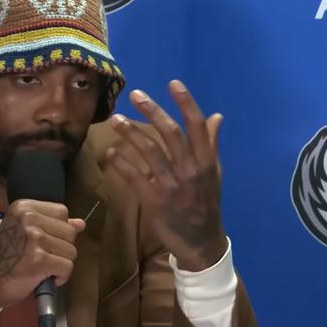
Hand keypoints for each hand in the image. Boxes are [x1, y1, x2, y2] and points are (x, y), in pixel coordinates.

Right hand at [0, 200, 84, 308]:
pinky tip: (47, 278)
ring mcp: (33, 238)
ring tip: (45, 268)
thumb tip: (81, 223)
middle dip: (62, 248)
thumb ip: (53, 225)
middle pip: (70, 232)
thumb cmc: (7, 256)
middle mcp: (28, 218)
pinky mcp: (38, 259)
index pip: (62, 212)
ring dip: (62, 263)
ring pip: (71, 250)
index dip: (59, 230)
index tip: (46, 241)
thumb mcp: (26, 233)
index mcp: (24, 207)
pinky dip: (61, 276)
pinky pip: (67, 266)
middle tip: (45, 257)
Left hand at [106, 80, 226, 271]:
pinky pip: (135, 177)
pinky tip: (110, 153)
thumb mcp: (213, 173)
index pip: (197, 126)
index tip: (173, 83)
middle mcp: (191, 170)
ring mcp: (172, 186)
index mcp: (206, 162)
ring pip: (150, 152)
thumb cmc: (205, 203)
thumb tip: (216, 115)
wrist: (201, 242)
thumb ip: (211, 144)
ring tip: (115, 120)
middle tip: (136, 95)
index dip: (186, 103)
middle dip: (152, 111)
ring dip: (130, 133)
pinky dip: (121, 163)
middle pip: (170, 133)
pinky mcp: (155, 201)